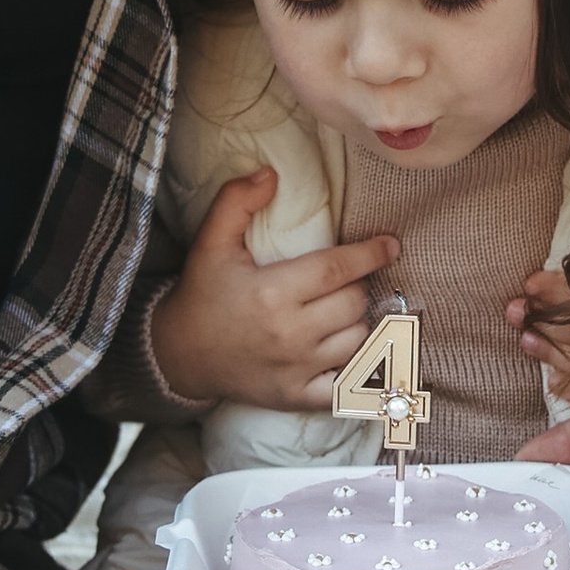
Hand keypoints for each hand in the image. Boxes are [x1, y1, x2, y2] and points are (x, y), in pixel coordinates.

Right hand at [146, 169, 400, 413]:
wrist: (179, 355)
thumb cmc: (202, 294)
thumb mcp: (211, 242)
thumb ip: (236, 201)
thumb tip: (271, 173)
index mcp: (273, 292)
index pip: (338, 269)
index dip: (370, 254)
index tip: (391, 245)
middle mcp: (290, 333)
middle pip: (354, 303)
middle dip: (358, 286)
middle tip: (346, 280)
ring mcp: (297, 369)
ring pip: (359, 340)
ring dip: (360, 322)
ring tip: (345, 310)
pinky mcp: (297, 396)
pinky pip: (349, 384)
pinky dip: (361, 368)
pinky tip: (359, 353)